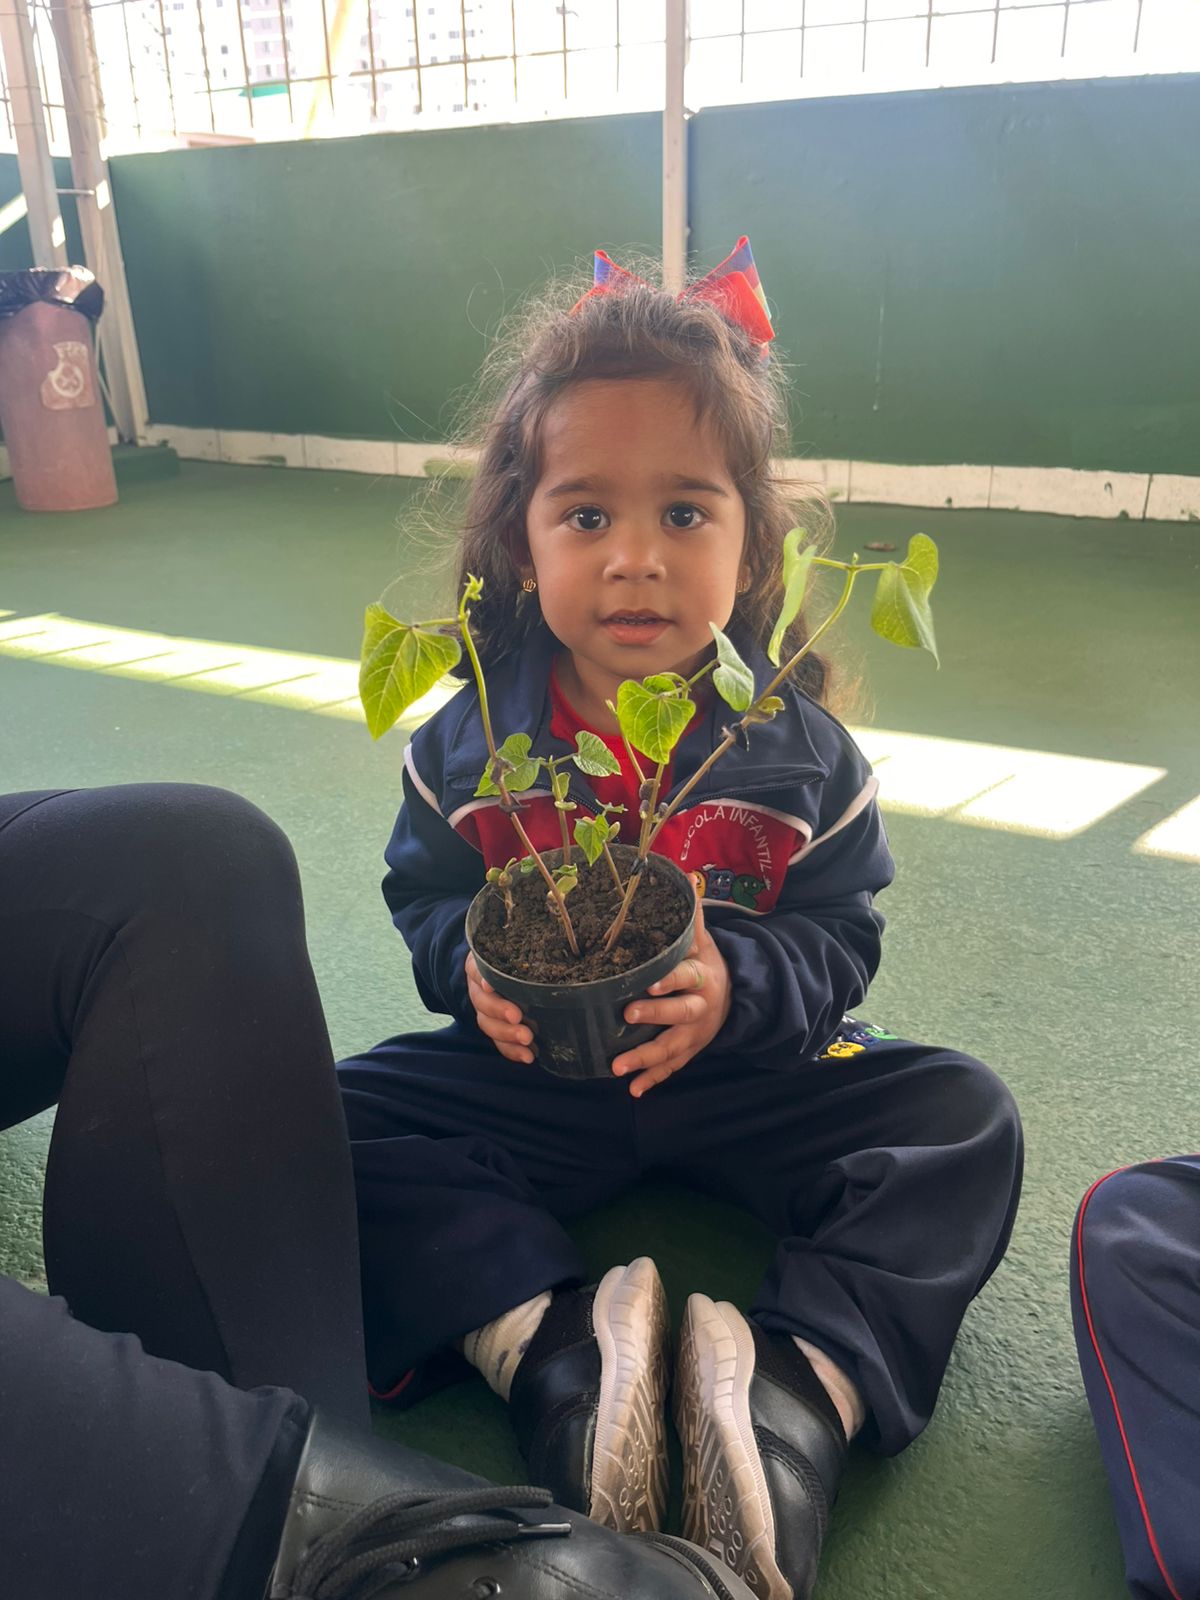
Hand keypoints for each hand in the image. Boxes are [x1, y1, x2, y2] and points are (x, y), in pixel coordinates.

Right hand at [465, 952, 533, 1063]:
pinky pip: (498, 1042)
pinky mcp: (495, 1027)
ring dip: (507, 1036)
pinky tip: (528, 1056)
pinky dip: (512, 1051)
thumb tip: (564, 940)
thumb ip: (533, 945)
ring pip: (487, 1024)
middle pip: (482, 1001)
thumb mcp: (520, 946)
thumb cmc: (517, 955)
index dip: (482, 977)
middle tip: (517, 1017)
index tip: (490, 985)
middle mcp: (480, 987)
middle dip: (499, 1011)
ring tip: (527, 1041)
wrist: (504, 971)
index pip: (477, 969)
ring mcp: (485, 1009)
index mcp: (482, 964)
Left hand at [611, 899, 731, 1097]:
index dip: (669, 981)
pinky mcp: (690, 1051)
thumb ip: (691, 916)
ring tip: (618, 1068)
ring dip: (646, 1060)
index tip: (648, 983)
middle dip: (655, 1016)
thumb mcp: (703, 940)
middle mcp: (700, 1008)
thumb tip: (685, 875)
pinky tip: (633, 1090)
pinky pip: (672, 1068)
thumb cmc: (707, 962)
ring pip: (673, 1049)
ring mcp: (695, 1034)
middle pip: (680, 1015)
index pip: (685, 977)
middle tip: (627, 1016)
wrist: (735, 995)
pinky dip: (653, 1080)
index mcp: (702, 977)